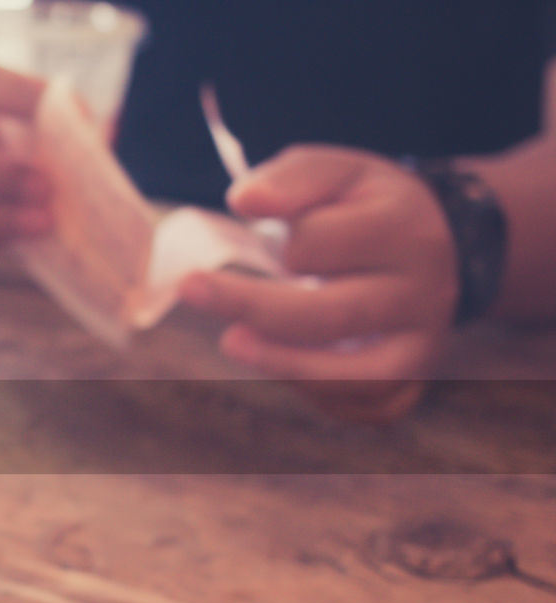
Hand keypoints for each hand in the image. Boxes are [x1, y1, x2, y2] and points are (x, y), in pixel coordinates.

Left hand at [179, 145, 457, 421]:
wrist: (433, 242)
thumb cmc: (364, 207)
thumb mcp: (335, 172)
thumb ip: (290, 179)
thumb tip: (244, 201)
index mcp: (406, 230)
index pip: (324, 245)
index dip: (288, 244)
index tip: (281, 243)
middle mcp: (425, 292)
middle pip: (332, 316)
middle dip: (253, 307)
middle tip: (192, 290)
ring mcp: (425, 344)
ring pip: (356, 377)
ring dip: (284, 365)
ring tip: (232, 343)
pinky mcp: (415, 382)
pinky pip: (371, 407)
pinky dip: (324, 398)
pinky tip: (286, 370)